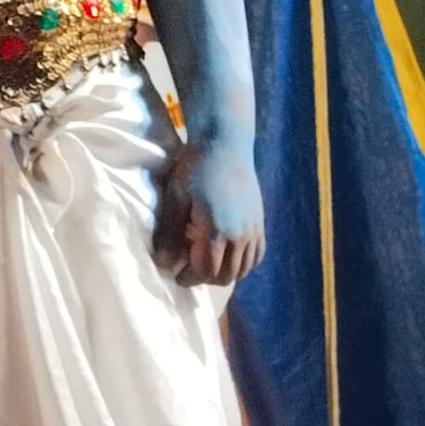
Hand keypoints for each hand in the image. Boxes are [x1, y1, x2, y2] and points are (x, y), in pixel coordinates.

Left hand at [159, 142, 264, 286]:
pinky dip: (244, 264)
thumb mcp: (176, 199)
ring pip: (244, 269)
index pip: (206, 271)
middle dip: (206, 279)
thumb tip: (163, 263)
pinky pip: (257, 255)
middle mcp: (240, 235)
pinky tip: (230, 258)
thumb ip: (170, 233)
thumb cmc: (195, 169)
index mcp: (217, 231)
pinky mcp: (260, 223)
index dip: (190, 278)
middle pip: (227, 275)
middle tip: (189, 272)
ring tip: (207, 266)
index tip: (176, 276)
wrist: (225, 146)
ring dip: (226, 274)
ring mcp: (254, 230)